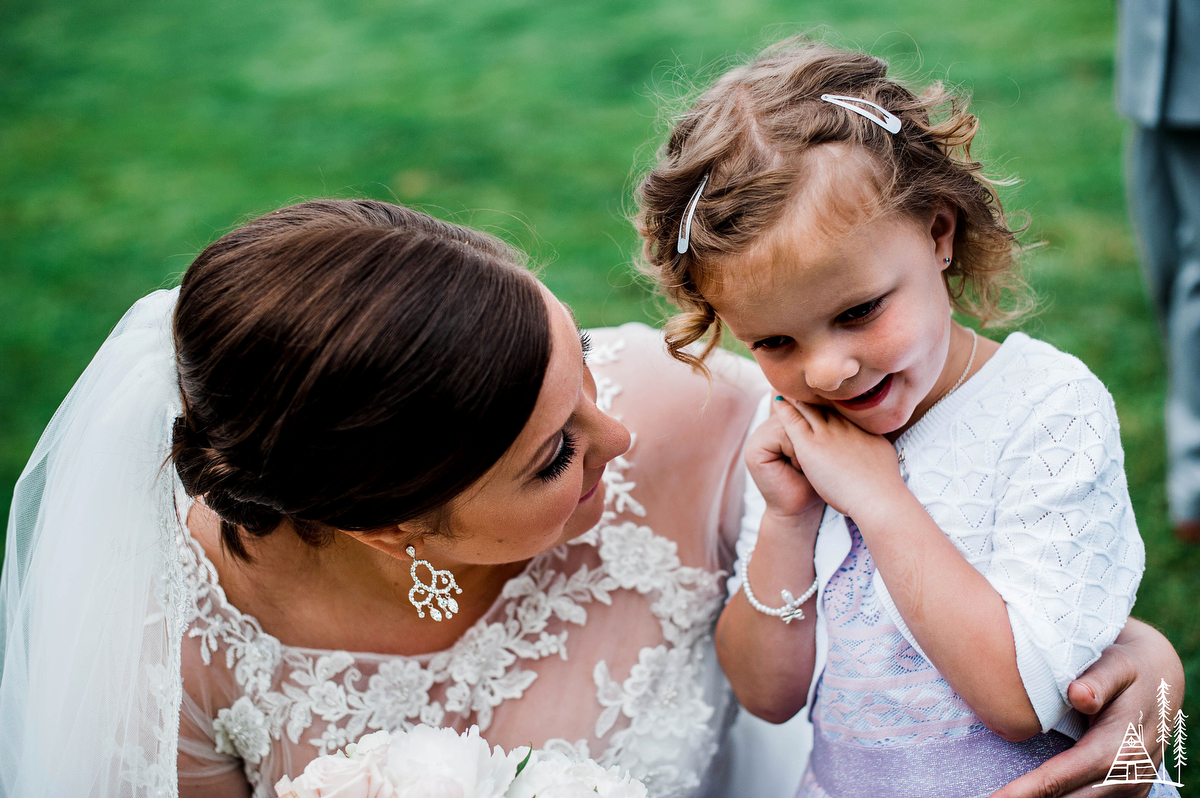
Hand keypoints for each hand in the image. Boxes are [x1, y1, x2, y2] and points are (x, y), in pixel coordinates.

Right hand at [744, 400, 822, 529]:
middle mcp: (766, 425)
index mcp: (781, 422)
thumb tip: (824, 391)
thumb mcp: (820, 445)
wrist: (803, 510)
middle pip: (794, 411)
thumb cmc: (819, 480)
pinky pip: (781, 435)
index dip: (815, 422)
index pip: (799, 405)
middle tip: (815, 457)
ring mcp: (757, 437)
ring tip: (806, 465)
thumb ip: (816, 420)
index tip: (823, 445)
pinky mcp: (754, 450)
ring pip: (789, 423)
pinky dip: (794, 452)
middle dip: (809, 434)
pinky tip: (797, 468)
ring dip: (803, 445)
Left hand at [772, 398, 905, 520]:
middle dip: (813, 393)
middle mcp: (844, 424)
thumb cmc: (883, 486)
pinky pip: (792, 421)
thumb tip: (875, 444)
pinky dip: (784, 409)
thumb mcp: (883, 454)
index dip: (831, 400)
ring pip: (807, 407)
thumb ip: (875, 445)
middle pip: (824, 402)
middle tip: (800, 383)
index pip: (842, 408)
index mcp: (861, 427)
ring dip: (796, 397)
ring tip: (785, 385)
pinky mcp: (810, 445)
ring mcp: (826, 433)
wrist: (877, 497)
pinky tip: (777, 401)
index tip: (823, 393)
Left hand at [989, 619, 1184, 797]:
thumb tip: (1078, 694)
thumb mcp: (1116, 665)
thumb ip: (1098, 680)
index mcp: (1118, 748)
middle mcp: (1127, 776)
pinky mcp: (1128, 791)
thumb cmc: (1127, 668)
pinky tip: (1032, 793)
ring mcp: (1131, 788)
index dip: (1024, 792)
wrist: (1161, 678)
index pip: (1060, 778)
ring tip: (1005, 797)